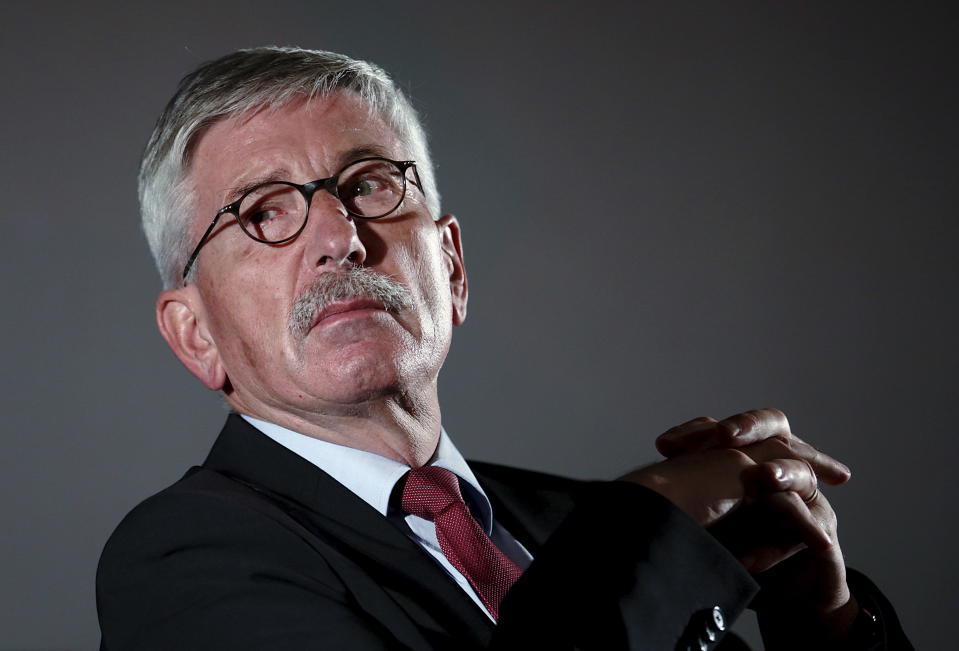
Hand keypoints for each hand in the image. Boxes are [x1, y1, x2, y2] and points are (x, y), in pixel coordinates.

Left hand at [651, 409, 858, 643]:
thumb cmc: (742, 550)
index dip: (698, 431)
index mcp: (753, 460)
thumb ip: (690, 492)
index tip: (664, 445)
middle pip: (775, 430)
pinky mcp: (822, 538)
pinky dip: (779, 544)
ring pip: (800, 472)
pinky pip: (808, 530)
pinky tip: (753, 557)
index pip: (728, 429)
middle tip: (725, 437)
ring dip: (780, 473)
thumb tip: (646, 478)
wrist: (787, 598)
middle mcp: (783, 472)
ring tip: (759, 479)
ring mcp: (808, 501)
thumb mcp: (711, 519)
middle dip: (751, 427)